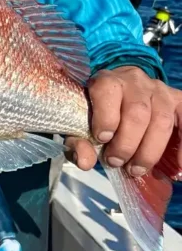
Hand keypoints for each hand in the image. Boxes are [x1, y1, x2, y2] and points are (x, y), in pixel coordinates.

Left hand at [67, 66, 181, 176]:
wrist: (122, 94)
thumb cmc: (99, 112)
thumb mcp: (81, 123)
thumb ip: (78, 141)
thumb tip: (85, 162)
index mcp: (106, 80)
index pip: (107, 91)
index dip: (106, 117)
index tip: (102, 139)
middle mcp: (135, 81)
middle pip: (137, 111)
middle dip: (127, 142)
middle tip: (116, 162)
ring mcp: (160, 90)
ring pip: (162, 120)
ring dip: (150, 150)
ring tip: (136, 169)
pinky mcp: (178, 100)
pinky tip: (178, 168)